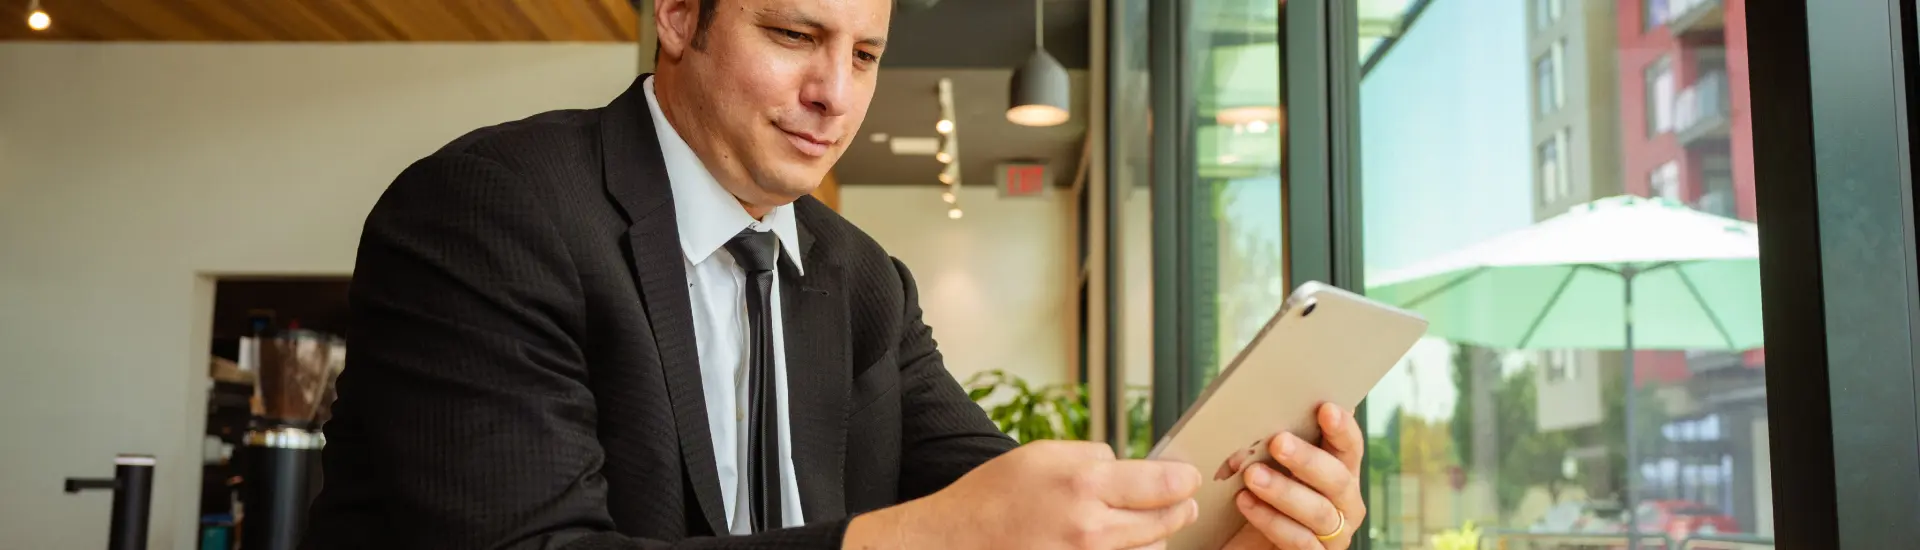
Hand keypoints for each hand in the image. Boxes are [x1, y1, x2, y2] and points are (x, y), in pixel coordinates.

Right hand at [849, 440, 1202, 549]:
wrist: (955, 543)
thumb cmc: (993, 496)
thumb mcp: (1041, 454)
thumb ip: (1093, 456)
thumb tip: (1130, 466)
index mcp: (1084, 485)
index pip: (1164, 484)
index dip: (1184, 480)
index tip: (1188, 478)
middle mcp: (1091, 529)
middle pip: (1166, 521)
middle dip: (1179, 508)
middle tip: (1184, 501)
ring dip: (1155, 537)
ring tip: (1145, 524)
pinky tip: (1120, 544)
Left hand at [1222, 403, 1365, 549]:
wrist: (1247, 542)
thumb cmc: (1261, 494)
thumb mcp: (1269, 465)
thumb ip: (1274, 442)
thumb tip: (1259, 409)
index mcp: (1341, 471)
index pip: (1350, 446)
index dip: (1342, 428)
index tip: (1325, 408)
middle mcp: (1345, 503)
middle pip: (1337, 479)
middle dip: (1307, 459)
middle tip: (1278, 442)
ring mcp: (1334, 534)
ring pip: (1318, 511)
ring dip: (1284, 491)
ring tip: (1252, 475)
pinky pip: (1299, 540)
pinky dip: (1271, 520)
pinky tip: (1245, 502)